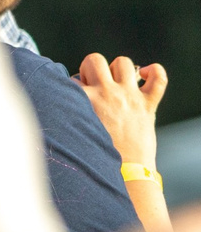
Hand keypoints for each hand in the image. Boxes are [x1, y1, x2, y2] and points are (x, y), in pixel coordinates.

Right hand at [78, 54, 166, 171]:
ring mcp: (130, 96)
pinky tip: (145, 76)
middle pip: (94, 60)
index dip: (73, 87)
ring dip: (118, 69)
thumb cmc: (98, 153)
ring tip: (117, 82)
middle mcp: (108, 93)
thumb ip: (74, 109)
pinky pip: (159, 77)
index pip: (72, 79)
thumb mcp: (78, 128)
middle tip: (94, 85)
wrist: (125, 171)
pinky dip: (154, 72)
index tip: (76, 99)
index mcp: (86, 100)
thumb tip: (74, 94)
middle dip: (91, 68)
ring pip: (123, 63)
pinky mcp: (149, 103)